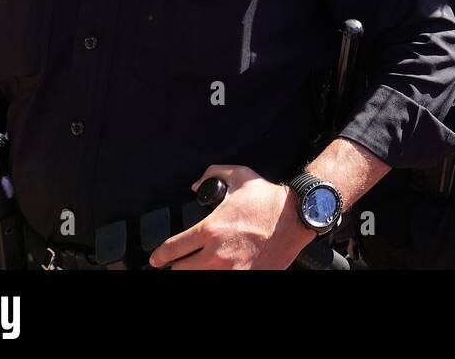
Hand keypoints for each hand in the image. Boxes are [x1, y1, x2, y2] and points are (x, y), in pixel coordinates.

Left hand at [149, 165, 312, 269]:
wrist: (297, 217)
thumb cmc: (268, 199)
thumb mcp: (240, 176)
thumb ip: (213, 173)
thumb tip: (196, 185)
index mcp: (210, 229)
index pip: (172, 250)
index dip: (160, 256)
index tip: (157, 258)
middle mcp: (216, 254)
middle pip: (181, 270)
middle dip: (178, 265)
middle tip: (181, 261)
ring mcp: (231, 270)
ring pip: (198, 278)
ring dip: (196, 271)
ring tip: (198, 265)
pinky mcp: (247, 276)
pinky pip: (222, 281)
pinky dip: (218, 274)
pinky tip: (219, 268)